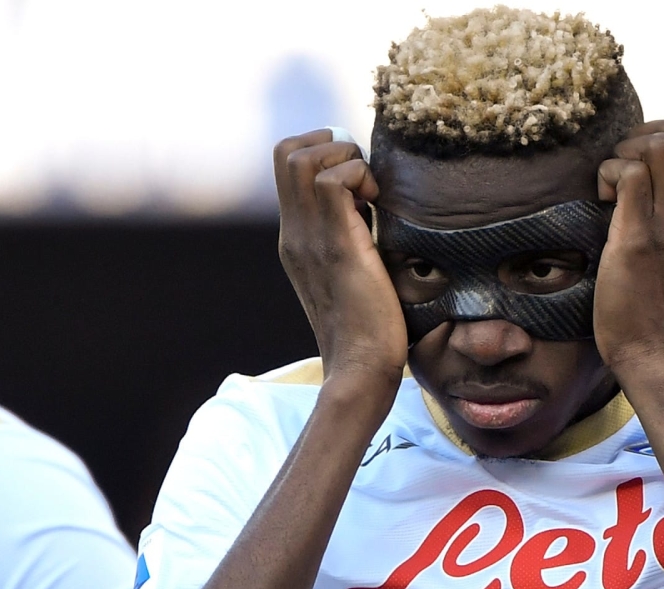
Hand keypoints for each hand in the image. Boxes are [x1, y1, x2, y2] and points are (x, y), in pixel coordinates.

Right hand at [273, 129, 407, 382]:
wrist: (360, 369)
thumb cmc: (370, 329)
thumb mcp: (354, 271)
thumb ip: (353, 238)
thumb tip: (375, 210)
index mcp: (296, 237)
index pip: (287, 165)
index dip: (324, 153)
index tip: (359, 180)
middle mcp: (294, 232)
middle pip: (286, 151)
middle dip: (331, 144)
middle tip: (364, 178)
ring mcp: (309, 238)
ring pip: (303, 158)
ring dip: (345, 159)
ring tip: (370, 194)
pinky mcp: (336, 246)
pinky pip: (333, 183)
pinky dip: (359, 178)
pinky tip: (377, 208)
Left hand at [594, 118, 663, 374]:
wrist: (659, 357)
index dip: (663, 138)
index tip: (639, 168)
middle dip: (643, 135)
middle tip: (621, 168)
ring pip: (657, 143)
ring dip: (624, 152)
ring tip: (611, 186)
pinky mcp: (640, 238)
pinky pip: (626, 173)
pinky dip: (607, 174)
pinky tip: (601, 201)